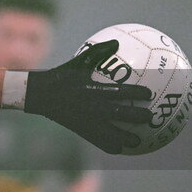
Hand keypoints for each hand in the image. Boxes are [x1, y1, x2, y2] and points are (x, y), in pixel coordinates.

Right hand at [24, 40, 151, 153]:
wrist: (41, 95)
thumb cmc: (62, 76)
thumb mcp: (78, 62)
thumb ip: (97, 52)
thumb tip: (116, 41)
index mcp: (93, 90)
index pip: (119, 92)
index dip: (136, 93)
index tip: (149, 94)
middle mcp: (91, 107)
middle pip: (119, 114)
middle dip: (137, 117)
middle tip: (150, 117)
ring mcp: (86, 122)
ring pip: (110, 134)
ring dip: (125, 139)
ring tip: (138, 142)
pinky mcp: (81, 131)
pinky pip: (98, 142)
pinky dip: (109, 146)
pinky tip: (119, 149)